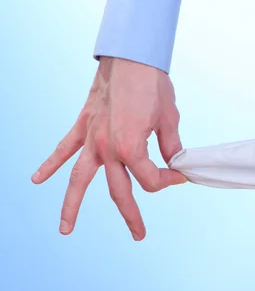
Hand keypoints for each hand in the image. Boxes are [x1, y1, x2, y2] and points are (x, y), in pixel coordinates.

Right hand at [32, 57, 187, 240]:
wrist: (131, 57)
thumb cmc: (153, 85)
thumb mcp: (170, 118)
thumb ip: (172, 146)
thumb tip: (177, 163)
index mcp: (132, 148)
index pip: (151, 180)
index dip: (169, 180)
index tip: (180, 173)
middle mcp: (108, 148)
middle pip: (119, 191)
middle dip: (132, 215)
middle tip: (139, 234)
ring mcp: (92, 138)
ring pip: (79, 179)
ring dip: (72, 205)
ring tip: (66, 229)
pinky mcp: (83, 126)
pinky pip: (63, 148)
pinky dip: (50, 164)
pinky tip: (38, 179)